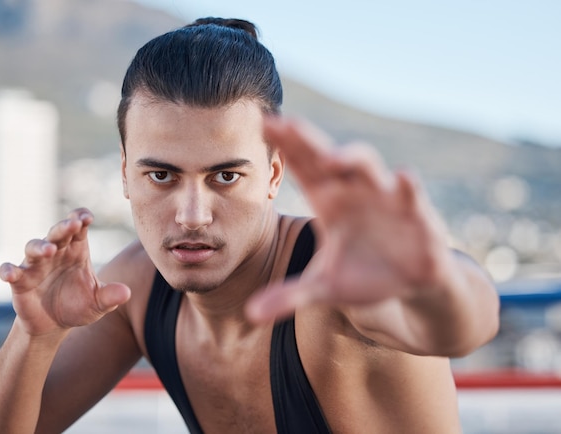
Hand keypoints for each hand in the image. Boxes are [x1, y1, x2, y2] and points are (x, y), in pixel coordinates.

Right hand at [0, 208, 130, 335]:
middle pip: (57, 233)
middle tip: (73, 224)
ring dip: (40, 246)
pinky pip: (10, 271)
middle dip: (63, 227)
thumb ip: (110, 297)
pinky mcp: (19, 282)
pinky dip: (8, 270)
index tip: (87, 217)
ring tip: (49, 250)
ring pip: (33, 248)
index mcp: (76, 251)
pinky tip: (9, 274)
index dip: (81, 219)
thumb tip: (127, 293)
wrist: (54, 325)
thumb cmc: (78, 306)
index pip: (78, 228)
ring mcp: (35, 266)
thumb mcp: (98, 304)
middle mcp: (55, 253)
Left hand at [247, 117, 452, 322]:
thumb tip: (250, 315)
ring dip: (352, 160)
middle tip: (285, 123)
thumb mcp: (323, 288)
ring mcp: (386, 199)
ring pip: (368, 169)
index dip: (287, 145)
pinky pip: (412, 198)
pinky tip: (403, 178)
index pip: (304, 167)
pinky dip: (407, 188)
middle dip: (309, 141)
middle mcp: (354, 192)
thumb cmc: (364, 275)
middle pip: (329, 158)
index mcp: (329, 202)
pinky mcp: (417, 217)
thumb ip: (289, 296)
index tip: (264, 123)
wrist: (411, 283)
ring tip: (331, 158)